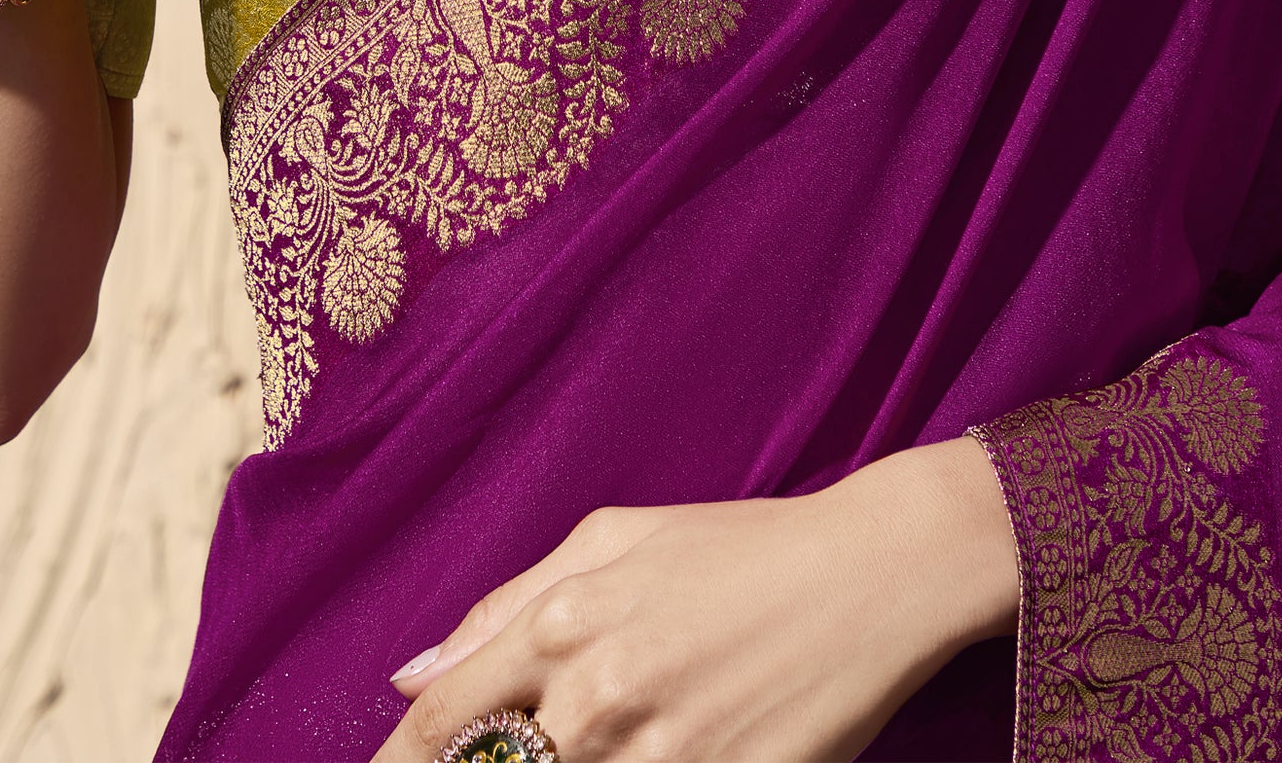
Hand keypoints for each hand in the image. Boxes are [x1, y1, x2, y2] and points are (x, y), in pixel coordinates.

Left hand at [374, 438, 1017, 762]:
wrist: (870, 574)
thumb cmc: (738, 550)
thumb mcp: (613, 540)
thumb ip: (505, 605)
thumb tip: (412, 674)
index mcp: (561, 622)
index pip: (441, 724)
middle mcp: (595, 695)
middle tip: (502, 760)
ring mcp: (657, 753)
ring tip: (603, 743)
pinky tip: (649, 754)